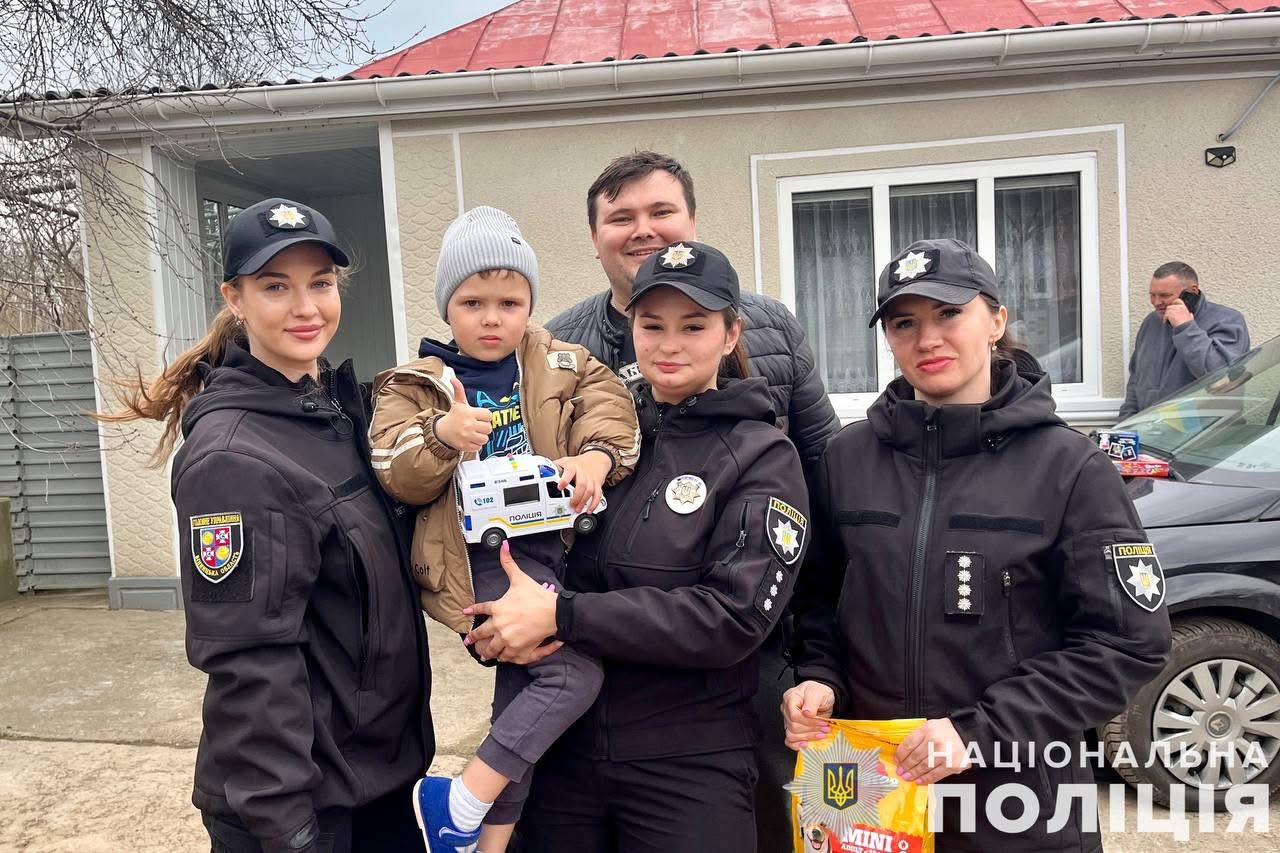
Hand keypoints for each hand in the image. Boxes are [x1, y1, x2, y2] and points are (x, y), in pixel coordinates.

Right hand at [434, 378, 492, 452]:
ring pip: (485, 438)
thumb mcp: (458, 403)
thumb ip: (459, 390)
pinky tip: (470, 439)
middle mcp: (468, 425)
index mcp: (469, 413)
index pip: (489, 415)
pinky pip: (479, 447)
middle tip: (477, 425)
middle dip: (484, 427)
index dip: (486, 417)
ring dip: (481, 436)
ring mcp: (467, 436)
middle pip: (489, 428)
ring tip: (474, 433)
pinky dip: (476, 444)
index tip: (480, 417)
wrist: (442, 431)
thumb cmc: (454, 416)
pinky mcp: (465, 446)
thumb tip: (453, 378)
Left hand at [463, 541, 560, 662]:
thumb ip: (509, 563)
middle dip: (473, 638)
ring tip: (483, 655)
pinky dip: (503, 658)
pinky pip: (507, 657)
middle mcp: (499, 626)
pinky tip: (501, 658)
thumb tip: (503, 545)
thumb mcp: (520, 578)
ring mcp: (508, 640)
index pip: (480, 609)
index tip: (464, 612)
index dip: (472, 611)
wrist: (554, 612)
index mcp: (497, 609)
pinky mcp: (518, 651)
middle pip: (481, 634)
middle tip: (468, 641)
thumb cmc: (537, 596)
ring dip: (487, 652)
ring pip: (492, 649)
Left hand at [553, 450, 611, 512]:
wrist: (597, 459)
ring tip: (578, 509)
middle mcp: (583, 473)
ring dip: (584, 502)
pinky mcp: (597, 484)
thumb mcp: (566, 461)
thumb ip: (556, 467)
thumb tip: (543, 471)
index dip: (565, 480)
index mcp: (573, 466)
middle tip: (571, 504)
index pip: (570, 472)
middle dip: (576, 496)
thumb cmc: (579, 462)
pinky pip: (598, 495)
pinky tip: (589, 509)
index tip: (560, 487)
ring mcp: (591, 479)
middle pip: (581, 485)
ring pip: (589, 491)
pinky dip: (594, 503)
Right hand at [781, 680, 835, 750]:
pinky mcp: (792, 729)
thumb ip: (812, 701)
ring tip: (821, 734)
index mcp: (791, 698)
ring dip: (808, 737)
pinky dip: (797, 745)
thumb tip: (807, 712)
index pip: (794, 716)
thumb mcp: (818, 692)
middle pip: (793, 726)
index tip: (822, 722)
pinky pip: (789, 741)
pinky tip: (807, 744)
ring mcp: (788, 720)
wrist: (823, 698)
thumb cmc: (819, 693)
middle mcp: (787, 710)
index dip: (809, 722)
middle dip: (812, 729)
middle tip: (825, 728)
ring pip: (791, 735)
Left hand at [894, 718, 971, 784]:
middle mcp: (934, 742)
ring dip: (913, 773)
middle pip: (915, 756)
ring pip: (924, 767)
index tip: (897, 760)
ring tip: (907, 776)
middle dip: (905, 765)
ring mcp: (943, 754)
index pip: (909, 744)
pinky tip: (919, 780)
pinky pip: (935, 774)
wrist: (968, 735)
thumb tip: (903, 751)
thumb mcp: (931, 726)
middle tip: (900, 771)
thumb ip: (918, 736)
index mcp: (927, 729)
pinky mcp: (951, 765)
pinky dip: (926, 779)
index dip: (900, 754)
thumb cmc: (947, 731)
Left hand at [1163, 299, 1192, 327]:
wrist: (1185, 327)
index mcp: (1183, 307)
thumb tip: (1190, 314)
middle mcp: (1178, 307)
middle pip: (1169, 307)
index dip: (1173, 303)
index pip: (1177, 300)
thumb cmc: (1188, 324)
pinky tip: (1168, 323)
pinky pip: (1165, 316)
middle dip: (1168, 312)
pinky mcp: (1170, 313)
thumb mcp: (1191, 318)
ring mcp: (1174, 309)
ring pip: (1167, 311)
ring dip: (1166, 316)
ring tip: (1169, 321)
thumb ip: (1190, 315)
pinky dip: (1165, 320)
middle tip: (1169, 317)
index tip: (1171, 309)